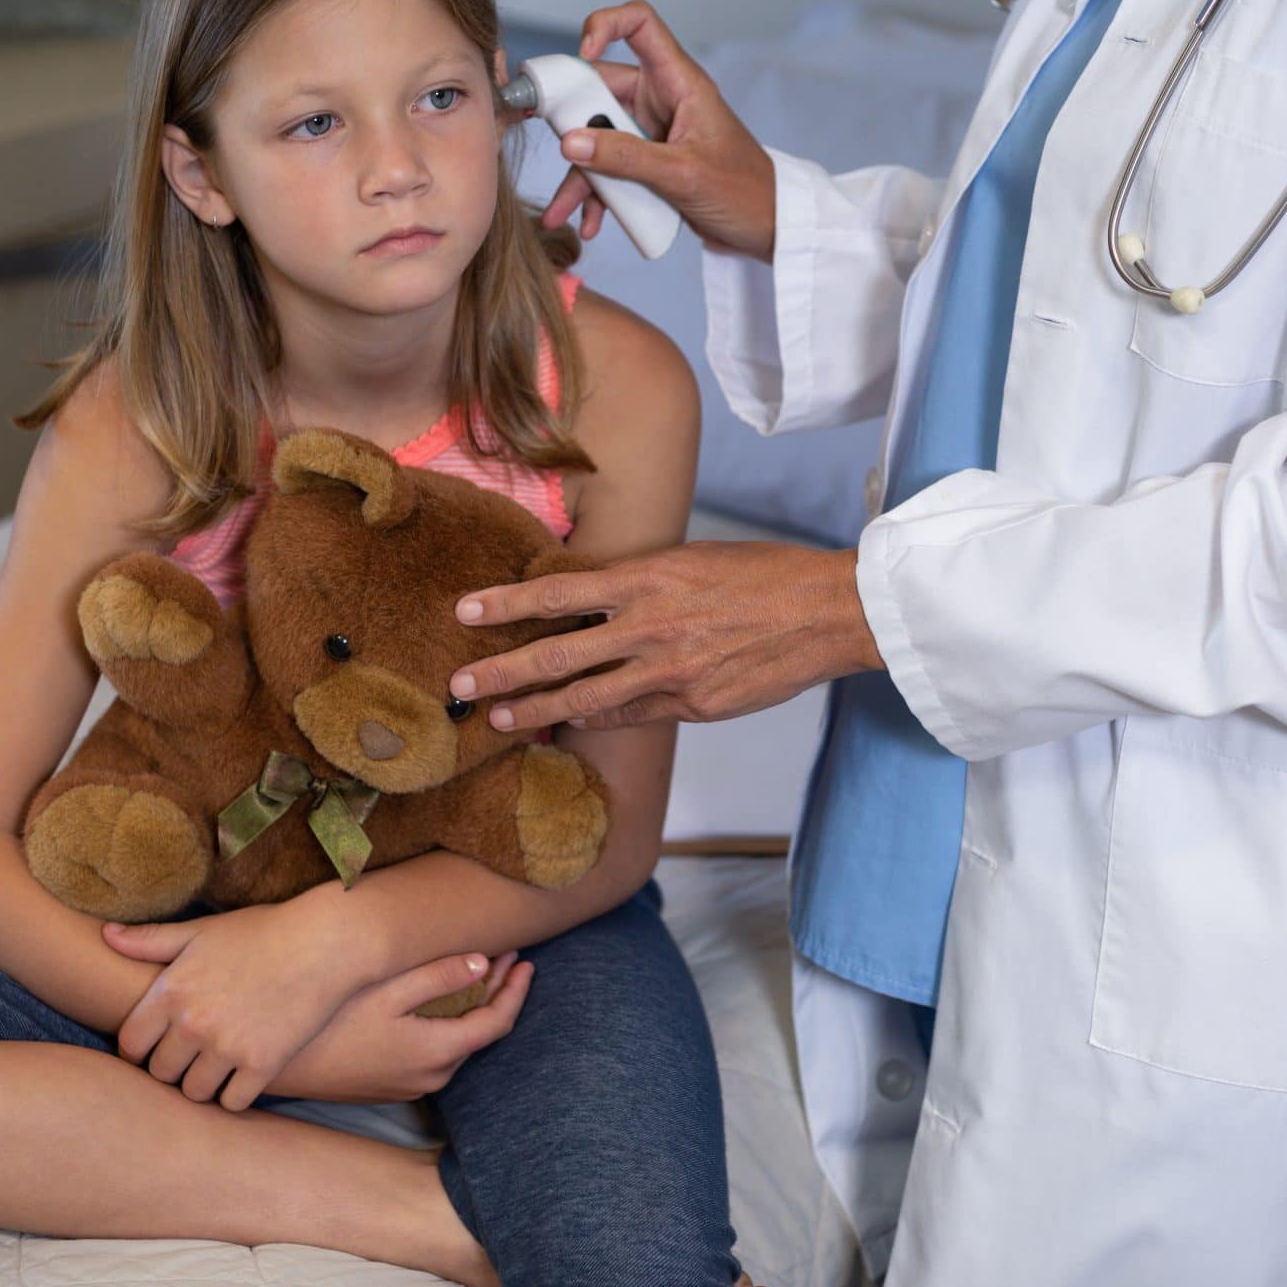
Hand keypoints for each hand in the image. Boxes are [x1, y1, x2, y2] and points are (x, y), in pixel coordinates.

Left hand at [103, 899, 383, 1111]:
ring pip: (194, 1093)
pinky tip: (245, 1075)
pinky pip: (232, 1102)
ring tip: (217, 1069)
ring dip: (203, 1085)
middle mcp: (193, 1024)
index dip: (139, 1050)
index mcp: (171, 991)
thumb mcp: (202, 930)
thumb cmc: (262, 932)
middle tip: (192, 1058)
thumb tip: (105, 934)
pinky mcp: (262, 1065)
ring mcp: (227, 1047)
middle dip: (172, 1068)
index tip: (156, 1048)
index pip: (130, 1044)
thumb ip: (150, 940)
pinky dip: (236, 1094)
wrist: (325, 943)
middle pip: (160, 1074)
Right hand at [265, 950, 535, 1103]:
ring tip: (479, 969)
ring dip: (471, 1007)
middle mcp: (431, 1077)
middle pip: (479, 1032)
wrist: (278, 1064)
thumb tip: (485, 961)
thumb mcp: (386, 990)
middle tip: (506, 955)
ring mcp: (410, 1086)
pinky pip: (434, 1053)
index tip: (527, 962)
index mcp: (437, 1053)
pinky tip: (439, 1000)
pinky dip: (447, 1023)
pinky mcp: (390, 1085)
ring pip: (457, 1043)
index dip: (517, 990)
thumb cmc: (329, 1022)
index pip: (497, 1023)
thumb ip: (439, 977)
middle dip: (496, 992)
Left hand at [448, 541, 881, 730]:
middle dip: (501, 671)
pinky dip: (597, 721)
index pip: (558, 592)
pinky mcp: (695, 706)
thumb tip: (586, 593)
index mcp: (649, 578)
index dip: (507, 603)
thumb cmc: (763, 575)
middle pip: (558, 655)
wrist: (829, 611)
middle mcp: (652, 627)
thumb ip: (638, 582)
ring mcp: (672, 673)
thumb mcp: (692, 559)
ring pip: (587, 699)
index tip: (464, 611)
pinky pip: (633, 716)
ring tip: (498, 719)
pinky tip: (570, 726)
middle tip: (457, 685)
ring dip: (536, 711)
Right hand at [531, 0, 777, 258]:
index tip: (581, 57)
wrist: (768, 229)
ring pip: (598, 138)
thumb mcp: (682, 175)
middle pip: (601, 90)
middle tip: (553, 146)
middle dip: (572, 122)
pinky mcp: (648, 163)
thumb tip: (571, 143)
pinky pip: (610, 170)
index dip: (605, 25)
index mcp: (680, 82)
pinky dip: (598, 195)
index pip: (640, 24)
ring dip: (580, 174)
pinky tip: (593, 222)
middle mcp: (662, 100)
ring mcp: (652, 132)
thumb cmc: (745, 191)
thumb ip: (626, 158)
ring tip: (562, 210)